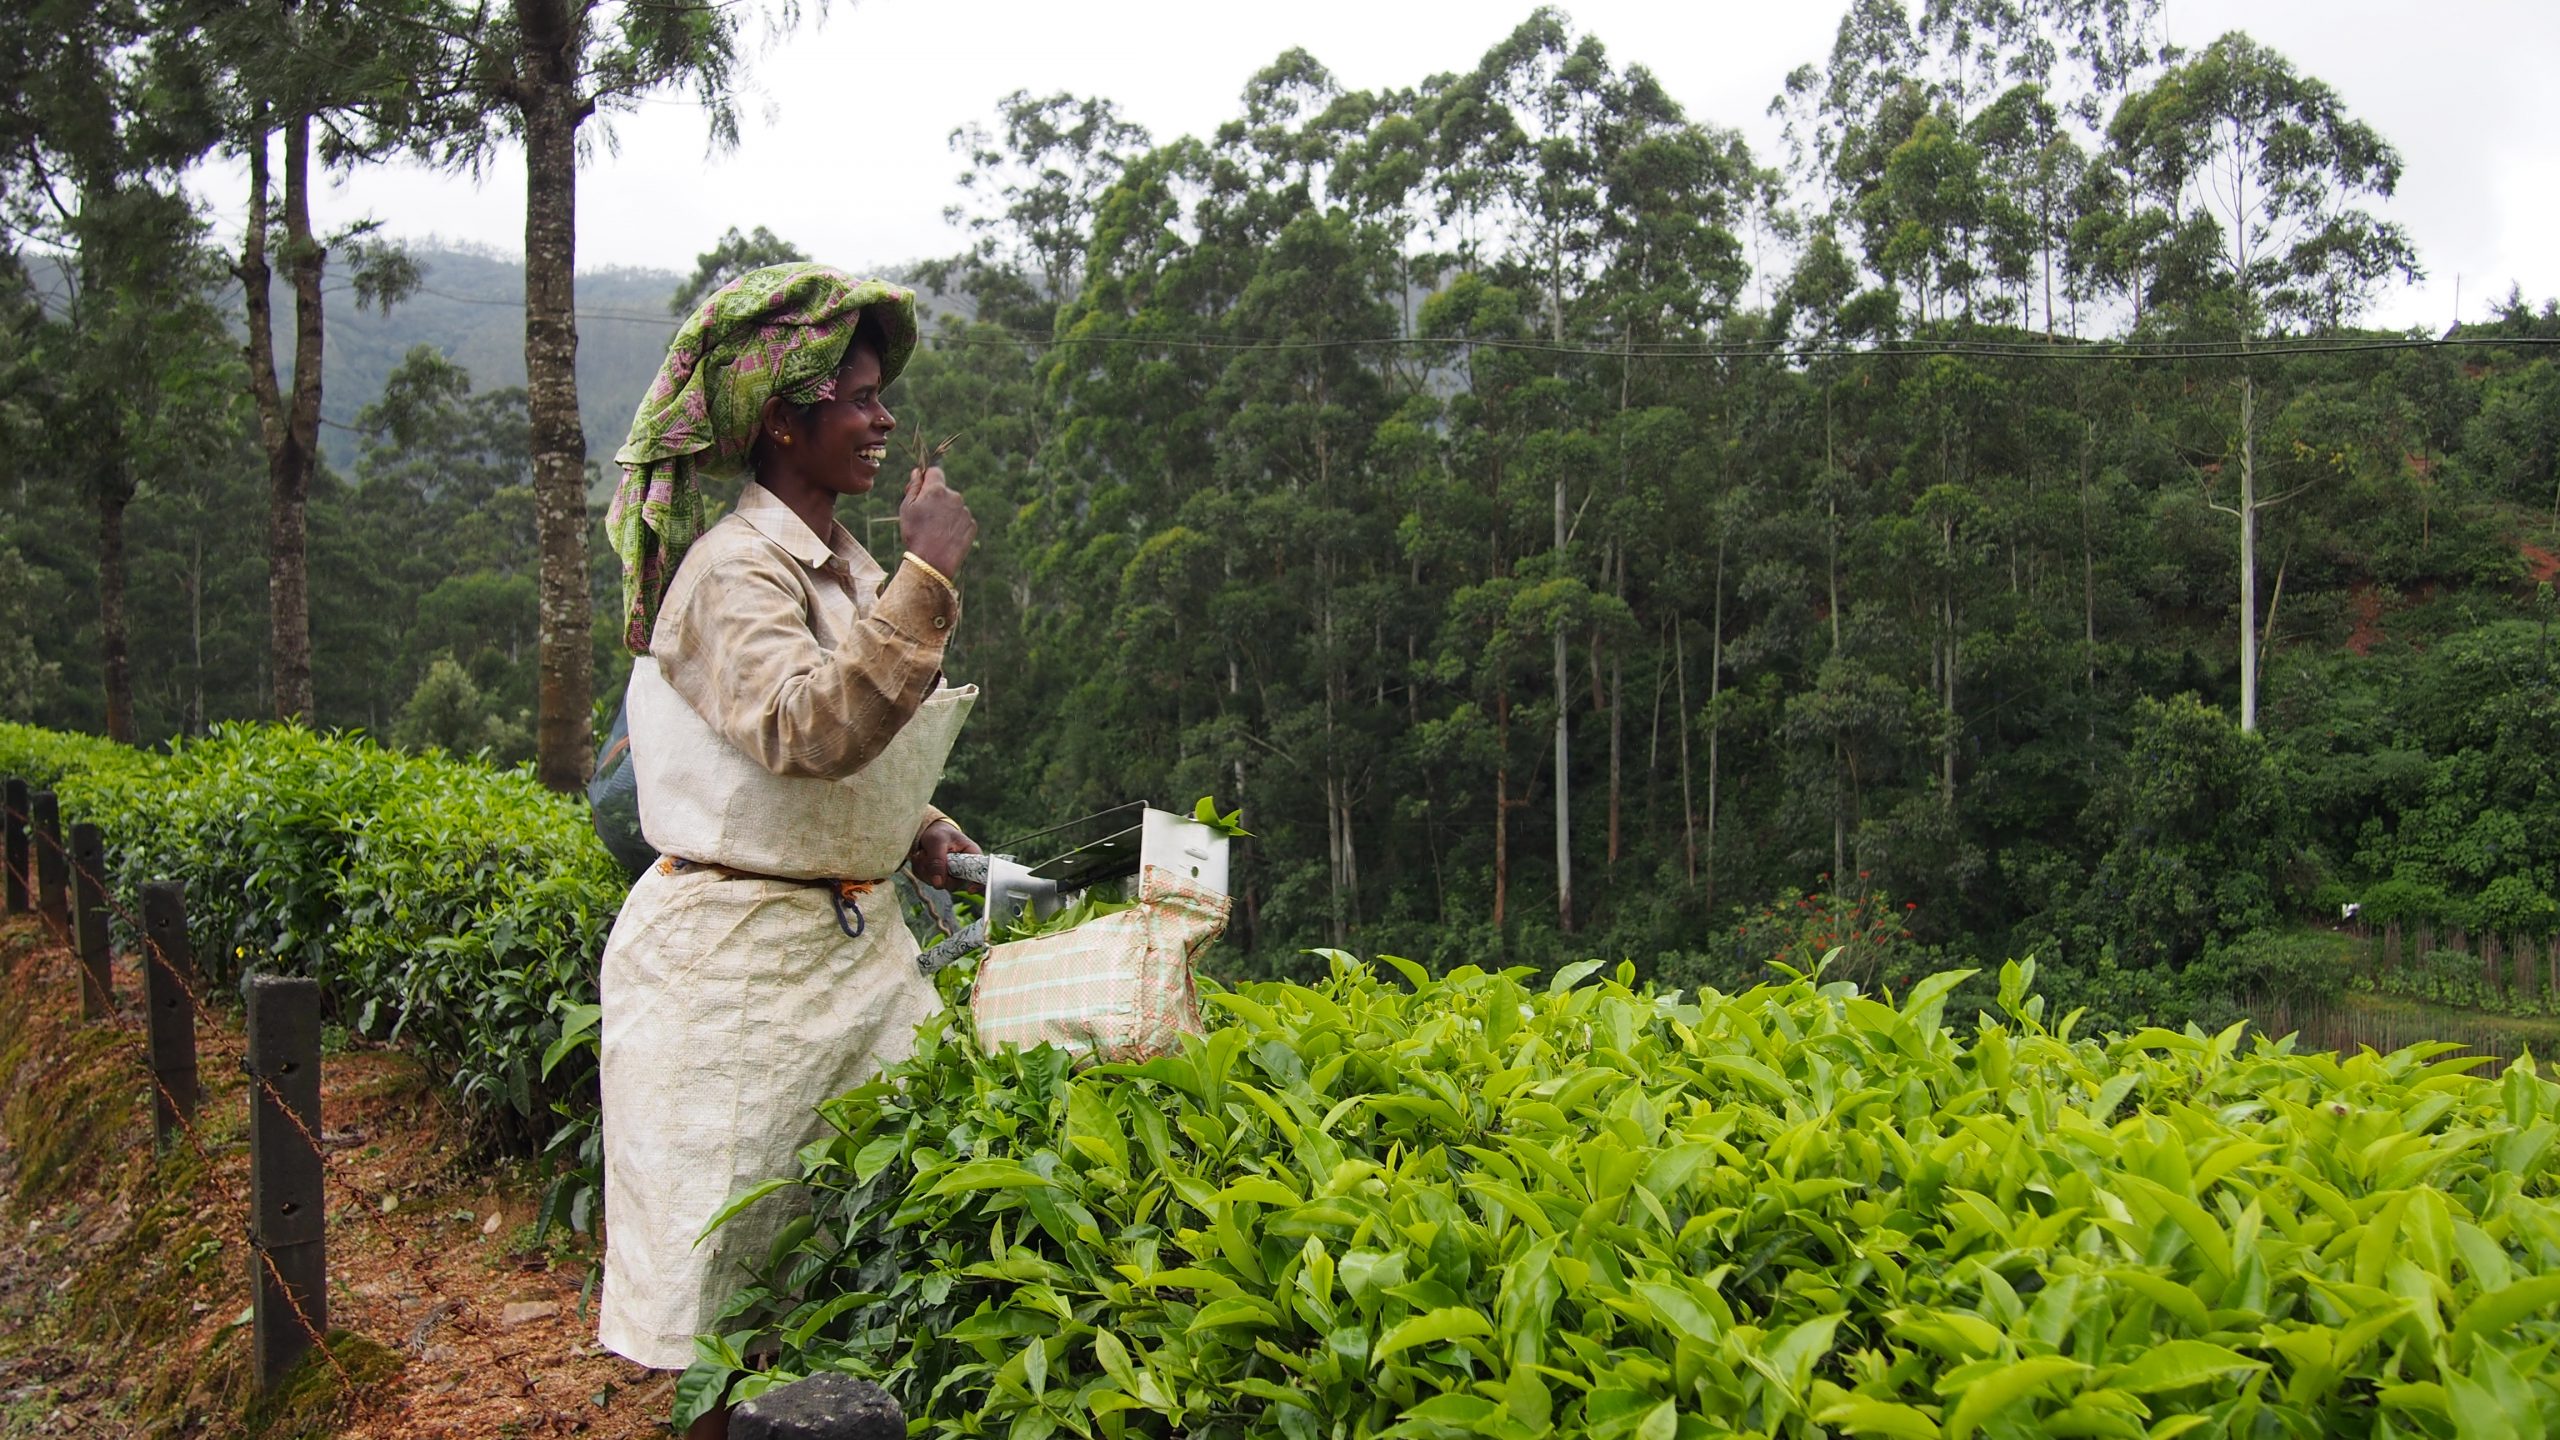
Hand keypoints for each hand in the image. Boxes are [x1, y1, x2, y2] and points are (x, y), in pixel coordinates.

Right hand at [899, 465, 976, 580]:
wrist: (931, 562)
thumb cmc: (915, 534)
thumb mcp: (906, 508)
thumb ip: (914, 487)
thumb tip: (917, 471)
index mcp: (937, 490)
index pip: (935, 472)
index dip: (927, 478)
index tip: (922, 489)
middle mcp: (954, 497)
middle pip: (945, 491)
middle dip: (936, 499)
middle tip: (925, 517)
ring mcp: (965, 511)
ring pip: (954, 506)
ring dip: (946, 513)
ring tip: (935, 530)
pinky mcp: (972, 525)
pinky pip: (962, 519)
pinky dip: (955, 524)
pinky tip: (945, 536)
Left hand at [907, 818, 981, 892]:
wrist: (929, 831)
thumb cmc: (939, 832)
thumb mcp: (937, 841)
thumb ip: (938, 860)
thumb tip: (938, 884)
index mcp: (972, 855)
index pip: (981, 874)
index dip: (978, 884)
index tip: (970, 890)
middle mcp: (963, 868)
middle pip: (953, 884)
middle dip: (937, 872)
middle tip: (927, 856)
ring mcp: (950, 875)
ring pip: (938, 883)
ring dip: (925, 870)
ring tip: (923, 853)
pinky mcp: (938, 877)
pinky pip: (927, 880)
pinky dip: (920, 870)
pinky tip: (921, 858)